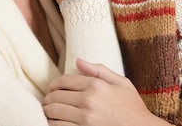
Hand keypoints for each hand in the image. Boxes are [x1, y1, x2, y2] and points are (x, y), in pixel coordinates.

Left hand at [43, 59, 168, 125]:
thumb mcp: (121, 83)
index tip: (52, 89)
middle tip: (48, 101)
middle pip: (55, 97)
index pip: (63, 81)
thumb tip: (78, 61)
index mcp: (96, 86)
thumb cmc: (132, 107)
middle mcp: (89, 101)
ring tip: (50, 112)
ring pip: (54, 113)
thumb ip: (99, 70)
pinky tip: (57, 122)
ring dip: (48, 112)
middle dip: (48, 99)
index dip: (53, 85)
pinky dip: (54, 124)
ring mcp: (85, 119)